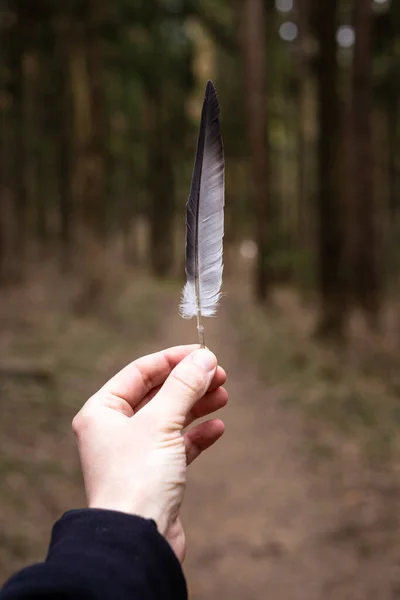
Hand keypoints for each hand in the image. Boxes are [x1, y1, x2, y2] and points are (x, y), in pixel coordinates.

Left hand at [72, 345, 227, 561]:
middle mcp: (116, 430)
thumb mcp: (161, 423)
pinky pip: (179, 445)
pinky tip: (218, 427)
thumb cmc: (138, 478)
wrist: (137, 542)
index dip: (173, 359)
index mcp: (103, 411)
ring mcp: (136, 453)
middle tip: (220, 374)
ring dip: (197, 405)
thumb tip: (205, 358)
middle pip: (158, 394)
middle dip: (189, 382)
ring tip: (223, 395)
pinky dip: (198, 435)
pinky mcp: (155, 474)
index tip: (204, 353)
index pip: (140, 372)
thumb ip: (184, 386)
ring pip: (171, 418)